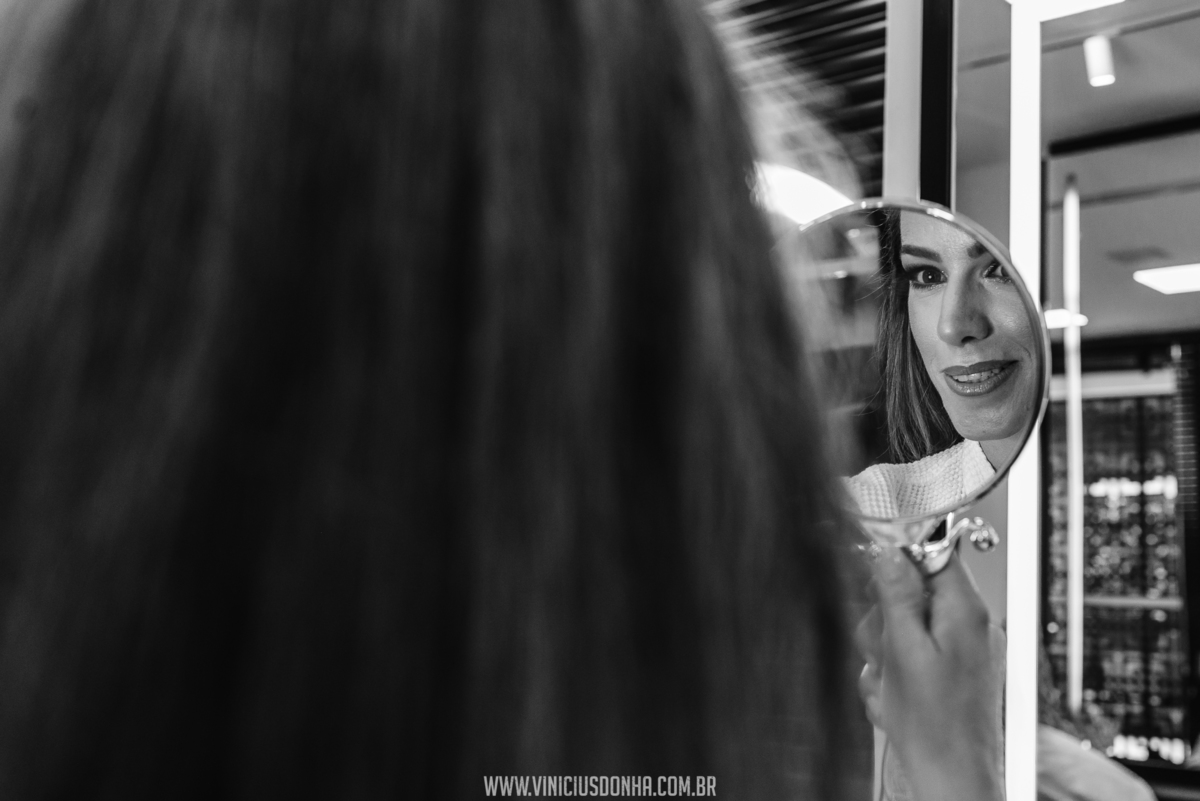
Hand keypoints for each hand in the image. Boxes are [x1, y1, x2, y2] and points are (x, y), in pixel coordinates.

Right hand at [856, 549, 1004, 800]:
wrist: (952, 778)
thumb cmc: (935, 725)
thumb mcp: (904, 650)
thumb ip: (896, 596)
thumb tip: (888, 551)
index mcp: (964, 610)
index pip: (933, 552)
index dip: (898, 556)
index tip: (873, 572)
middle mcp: (967, 624)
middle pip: (910, 591)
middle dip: (883, 619)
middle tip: (882, 649)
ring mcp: (958, 649)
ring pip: (901, 624)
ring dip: (883, 650)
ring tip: (888, 681)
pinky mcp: (947, 670)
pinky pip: (907, 653)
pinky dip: (893, 671)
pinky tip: (893, 694)